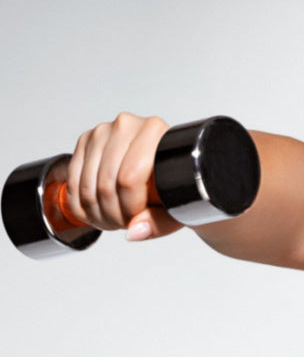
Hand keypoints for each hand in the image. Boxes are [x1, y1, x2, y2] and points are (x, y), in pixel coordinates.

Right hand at [66, 112, 184, 240]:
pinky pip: (73, 180)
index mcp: (155, 132)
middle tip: (125, 223)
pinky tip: (97, 212)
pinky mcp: (85, 141)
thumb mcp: (178, 206)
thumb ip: (159, 222)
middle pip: (105, 183)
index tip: (137, 218)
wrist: (166, 169)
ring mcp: (102, 132)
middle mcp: (127, 125)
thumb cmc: (176, 184)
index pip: (129, 178)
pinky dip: (81, 204)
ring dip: (96, 212)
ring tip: (114, 220)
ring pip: (87, 185)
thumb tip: (134, 231)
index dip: (130, 207)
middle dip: (113, 213)